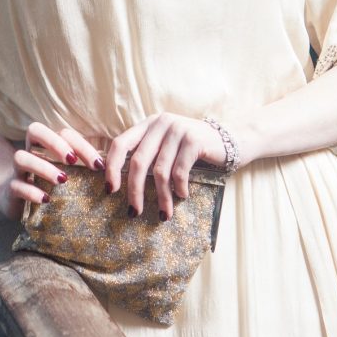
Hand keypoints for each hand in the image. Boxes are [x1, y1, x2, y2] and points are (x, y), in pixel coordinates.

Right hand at [0, 119, 105, 220]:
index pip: (62, 132)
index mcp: (46, 143)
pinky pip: (16, 186)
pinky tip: (46, 199)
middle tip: (72, 161)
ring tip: (62, 180)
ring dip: (43, 167)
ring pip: (20, 157)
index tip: (98, 165)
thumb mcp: (66, 171)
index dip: (80, 144)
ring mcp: (17, 169)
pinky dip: (31, 192)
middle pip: (35, 130)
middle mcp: (30, 150)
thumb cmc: (48, 182)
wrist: (16, 198)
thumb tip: (114, 170)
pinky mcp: (10, 189)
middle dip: (55, 143)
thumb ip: (83, 166)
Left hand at [104, 113, 227, 219]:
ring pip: (160, 171)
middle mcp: (160, 124)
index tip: (110, 189)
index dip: (112, 167)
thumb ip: (147, 154)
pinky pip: (179, 172)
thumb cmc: (191, 148)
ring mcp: (177, 130)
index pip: (120, 143)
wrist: (227, 139)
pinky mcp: (194, 141)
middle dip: (134, 190)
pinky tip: (182, 196)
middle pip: (138, 161)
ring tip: (164, 213)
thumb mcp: (166, 144)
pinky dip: (179, 189)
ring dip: (161, 197)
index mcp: (148, 124)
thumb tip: (122, 182)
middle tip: (134, 211)